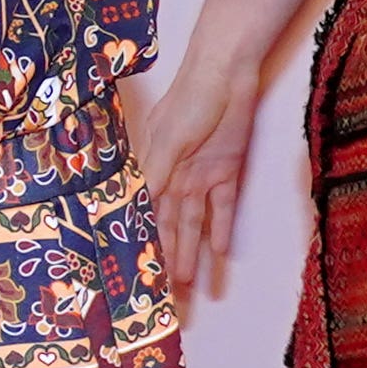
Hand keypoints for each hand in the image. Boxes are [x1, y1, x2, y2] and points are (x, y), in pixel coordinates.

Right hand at [131, 46, 266, 303]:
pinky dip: (222, 230)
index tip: (141, 275)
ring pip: (195, 224)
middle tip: (169, 295)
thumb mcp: (168, 139)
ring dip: (193, 252)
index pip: (147, 217)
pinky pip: (223, 208)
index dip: (144, 245)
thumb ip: (157, 174)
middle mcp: (175, 178)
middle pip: (171, 228)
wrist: (227, 72)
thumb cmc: (190, 99)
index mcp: (153, 170)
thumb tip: (139, 209)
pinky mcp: (227, 170)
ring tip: (192, 286)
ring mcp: (201, 175)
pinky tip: (220, 253)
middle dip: (169, 260)